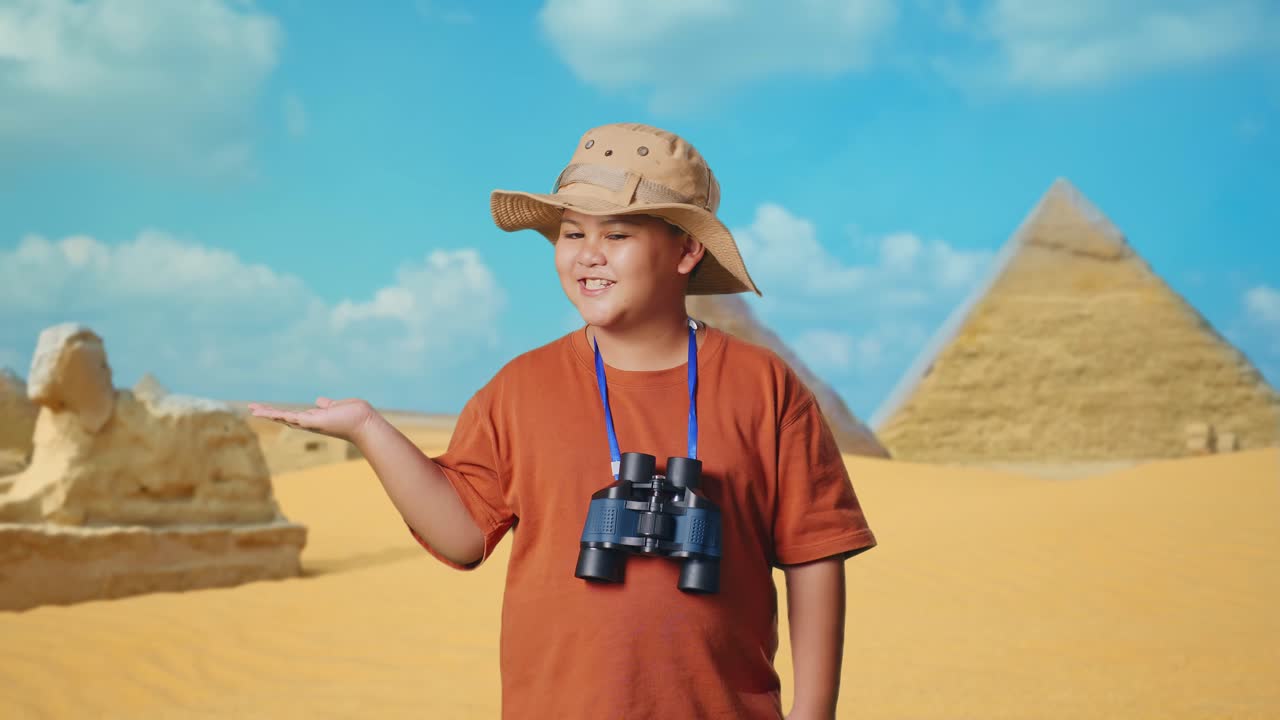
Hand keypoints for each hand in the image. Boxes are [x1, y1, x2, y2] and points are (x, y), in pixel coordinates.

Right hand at [248, 397, 377, 443]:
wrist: (365, 423)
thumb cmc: (355, 416)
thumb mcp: (337, 406)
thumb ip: (327, 405)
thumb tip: (320, 401)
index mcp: (314, 418)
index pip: (292, 415)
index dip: (278, 412)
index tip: (264, 408)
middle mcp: (310, 423)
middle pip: (284, 418)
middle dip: (268, 413)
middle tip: (251, 408)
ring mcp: (311, 423)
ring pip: (285, 418)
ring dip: (269, 413)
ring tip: (253, 409)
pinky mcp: (315, 421)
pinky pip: (294, 417)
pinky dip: (281, 415)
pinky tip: (269, 412)